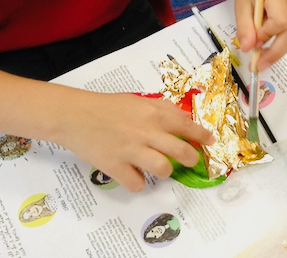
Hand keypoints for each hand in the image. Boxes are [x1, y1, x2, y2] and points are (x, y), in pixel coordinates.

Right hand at [55, 90, 214, 191]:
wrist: (75, 115)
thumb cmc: (107, 107)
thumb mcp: (138, 101)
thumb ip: (161, 109)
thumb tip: (182, 118)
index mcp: (153, 113)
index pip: (186, 125)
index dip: (202, 135)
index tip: (210, 142)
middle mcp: (146, 132)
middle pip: (181, 151)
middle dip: (191, 158)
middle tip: (190, 160)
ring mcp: (131, 150)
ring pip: (163, 169)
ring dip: (165, 172)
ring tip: (159, 168)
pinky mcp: (115, 167)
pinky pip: (137, 184)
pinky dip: (139, 183)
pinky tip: (134, 176)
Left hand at [235, 0, 286, 68]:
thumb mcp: (240, 9)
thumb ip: (244, 28)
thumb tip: (248, 48)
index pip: (280, 21)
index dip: (267, 35)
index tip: (253, 43)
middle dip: (275, 51)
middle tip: (260, 64)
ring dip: (279, 51)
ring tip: (263, 58)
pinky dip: (282, 46)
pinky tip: (271, 49)